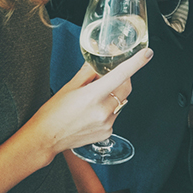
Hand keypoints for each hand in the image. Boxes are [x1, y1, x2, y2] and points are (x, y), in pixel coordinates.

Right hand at [29, 54, 152, 154]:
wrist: (46, 138)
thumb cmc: (53, 113)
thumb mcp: (70, 87)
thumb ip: (88, 72)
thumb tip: (98, 61)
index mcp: (93, 96)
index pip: (120, 75)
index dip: (136, 62)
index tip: (147, 54)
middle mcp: (103, 111)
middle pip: (126, 88)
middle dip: (123, 78)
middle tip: (109, 74)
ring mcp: (106, 124)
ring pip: (121, 101)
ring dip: (114, 94)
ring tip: (94, 97)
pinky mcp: (107, 133)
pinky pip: (115, 115)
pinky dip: (109, 108)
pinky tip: (92, 111)